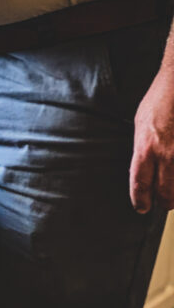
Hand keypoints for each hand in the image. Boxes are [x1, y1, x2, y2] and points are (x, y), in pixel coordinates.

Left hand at [130, 67, 173, 211]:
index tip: (141, 207)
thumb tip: (143, 167)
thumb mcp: (140, 123)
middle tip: (162, 204)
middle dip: (164, 203)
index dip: (140, 201)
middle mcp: (166, 155)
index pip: (140, 185)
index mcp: (145, 148)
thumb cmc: (160, 100)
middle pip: (165, 194)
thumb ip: (142, 148)